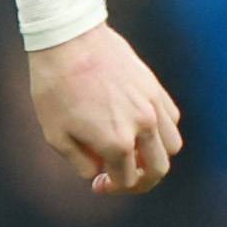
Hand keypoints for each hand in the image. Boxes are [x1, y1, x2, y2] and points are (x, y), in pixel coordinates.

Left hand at [28, 23, 182, 194]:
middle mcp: (143, 126)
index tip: (99, 183)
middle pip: (158, 169)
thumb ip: (80, 161)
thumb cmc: (54, 87)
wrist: (68, 39)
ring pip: (172, 145)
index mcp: (117, 142)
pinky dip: (162, 132)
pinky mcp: (156, 87)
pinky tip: (141, 128)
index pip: (127, 180)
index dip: (112, 187)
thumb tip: (98, 173)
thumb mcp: (55, 133)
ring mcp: (154, 105)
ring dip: (156, 157)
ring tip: (133, 154)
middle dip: (141, 182)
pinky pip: (172, 119)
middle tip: (123, 180)